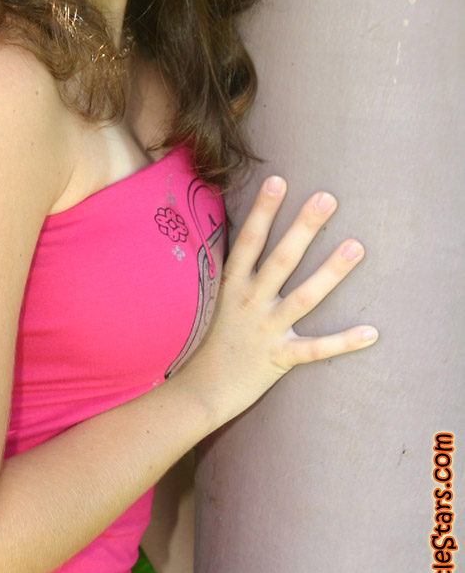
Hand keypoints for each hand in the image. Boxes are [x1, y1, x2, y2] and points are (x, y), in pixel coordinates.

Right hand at [179, 176, 377, 428]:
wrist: (200, 391)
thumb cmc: (212, 340)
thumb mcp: (214, 300)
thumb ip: (233, 271)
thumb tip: (247, 237)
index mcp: (232, 286)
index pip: (248, 241)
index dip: (262, 211)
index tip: (279, 181)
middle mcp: (249, 303)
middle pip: (280, 260)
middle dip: (303, 228)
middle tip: (327, 198)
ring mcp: (265, 330)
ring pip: (303, 298)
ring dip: (331, 272)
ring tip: (357, 247)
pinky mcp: (279, 358)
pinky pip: (316, 350)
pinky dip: (343, 342)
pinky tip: (372, 332)